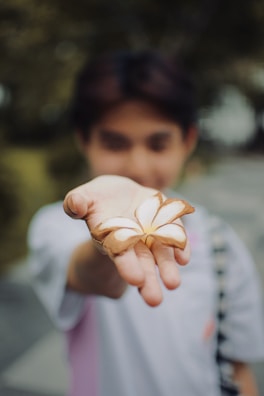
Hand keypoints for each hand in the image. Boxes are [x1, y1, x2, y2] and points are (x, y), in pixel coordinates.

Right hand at [63, 175, 190, 305]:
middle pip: (141, 261)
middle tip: (154, 300)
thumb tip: (75, 206)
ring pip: (160, 252)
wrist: (118, 193)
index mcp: (110, 236)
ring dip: (167, 267)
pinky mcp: (165, 221)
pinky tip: (183, 258)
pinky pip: (174, 235)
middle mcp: (132, 239)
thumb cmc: (97, 198)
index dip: (126, 265)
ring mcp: (150, 232)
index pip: (119, 253)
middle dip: (147, 280)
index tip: (135, 279)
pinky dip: (179, 247)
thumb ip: (76, 202)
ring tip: (172, 284)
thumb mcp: (84, 196)